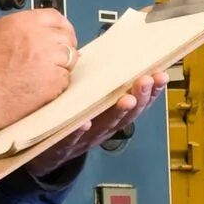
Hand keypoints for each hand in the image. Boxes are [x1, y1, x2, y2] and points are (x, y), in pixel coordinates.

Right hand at [0, 6, 77, 130]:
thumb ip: (18, 31)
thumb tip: (34, 35)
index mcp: (23, 22)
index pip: (55, 16)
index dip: (61, 26)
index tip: (62, 33)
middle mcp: (39, 37)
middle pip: (66, 36)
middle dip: (65, 45)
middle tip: (58, 56)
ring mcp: (49, 59)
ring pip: (71, 56)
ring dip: (63, 64)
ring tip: (48, 72)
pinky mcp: (54, 80)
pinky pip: (66, 77)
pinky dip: (59, 82)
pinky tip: (44, 86)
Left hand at [22, 72, 164, 178]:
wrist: (43, 153)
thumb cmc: (68, 122)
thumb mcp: (86, 101)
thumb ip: (95, 82)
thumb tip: (105, 51)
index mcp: (110, 116)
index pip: (137, 102)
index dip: (151, 91)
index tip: (161, 75)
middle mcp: (103, 128)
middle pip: (127, 114)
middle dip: (140, 97)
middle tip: (146, 81)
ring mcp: (85, 139)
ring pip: (106, 126)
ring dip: (118, 112)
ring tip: (128, 99)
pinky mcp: (63, 147)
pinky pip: (71, 139)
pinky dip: (78, 131)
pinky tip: (85, 122)